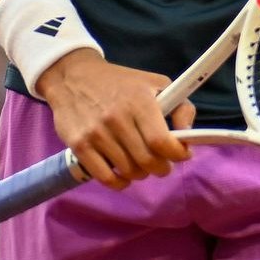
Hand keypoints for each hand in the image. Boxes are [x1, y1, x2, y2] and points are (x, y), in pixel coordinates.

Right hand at [36, 56, 188, 189]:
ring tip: (140, 164)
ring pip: (129, 171)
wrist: (71, 77)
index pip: (162, 142)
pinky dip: (119, 182)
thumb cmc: (119, 82)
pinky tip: (123, 175)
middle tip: (161, 164)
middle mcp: (117, 119)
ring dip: (140, 174)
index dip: (177, 154)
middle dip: (161, 168)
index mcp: (139, 102)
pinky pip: (105, 178)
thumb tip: (188, 136)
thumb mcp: (155, 83)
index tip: (180, 155)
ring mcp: (96, 134)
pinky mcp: (79, 146)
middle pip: (147, 162)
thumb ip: (180, 107)